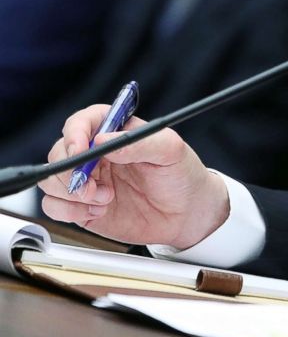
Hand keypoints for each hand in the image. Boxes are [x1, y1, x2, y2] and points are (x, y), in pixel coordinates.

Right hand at [39, 104, 229, 248]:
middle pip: (60, 152)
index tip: (80, 150)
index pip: (82, 122)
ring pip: (51, 180)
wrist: (188, 214)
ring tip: (105, 198)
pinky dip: (69, 211)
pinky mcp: (82, 206)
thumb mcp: (171, 151)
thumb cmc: (182, 175)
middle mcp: (97, 154)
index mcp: (117, 131)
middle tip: (93, 185)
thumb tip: (102, 140)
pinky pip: (54, 206)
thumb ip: (140, 143)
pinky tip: (98, 211)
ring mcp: (88, 180)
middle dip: (70, 171)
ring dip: (71, 193)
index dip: (75, 133)